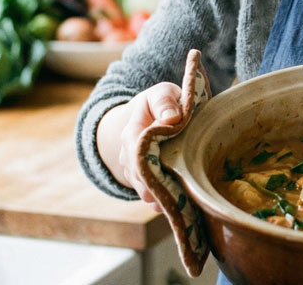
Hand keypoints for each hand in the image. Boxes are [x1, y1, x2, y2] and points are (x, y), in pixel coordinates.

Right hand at [107, 82, 183, 212]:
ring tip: (173, 209)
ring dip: (157, 198)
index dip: (146, 166)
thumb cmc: (162, 101)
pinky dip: (161, 200)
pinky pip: (149, 192)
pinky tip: (174, 210)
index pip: (135, 152)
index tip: (159, 178)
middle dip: (152, 188)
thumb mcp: (162, 93)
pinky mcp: (145, 178)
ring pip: (142, 187)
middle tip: (170, 202)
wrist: (153, 111)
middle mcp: (128, 154)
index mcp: (132, 132)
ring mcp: (135, 168)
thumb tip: (172, 117)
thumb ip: (165, 101)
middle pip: (138, 176)